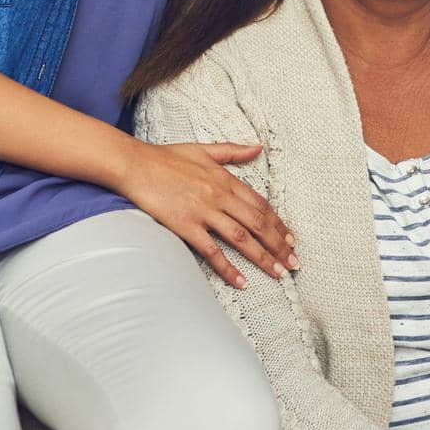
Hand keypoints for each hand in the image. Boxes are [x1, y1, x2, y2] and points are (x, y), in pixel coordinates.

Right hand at [113, 139, 297, 288]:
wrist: (135, 164)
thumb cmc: (167, 157)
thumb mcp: (204, 150)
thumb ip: (233, 152)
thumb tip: (258, 148)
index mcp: (225, 179)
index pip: (260, 205)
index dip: (279, 224)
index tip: (291, 239)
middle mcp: (220, 196)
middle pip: (257, 224)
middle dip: (279, 245)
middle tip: (294, 262)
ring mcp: (204, 212)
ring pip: (241, 238)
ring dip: (263, 257)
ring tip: (278, 273)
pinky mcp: (186, 226)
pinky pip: (212, 251)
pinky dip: (228, 268)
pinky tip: (241, 282)